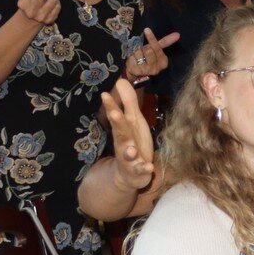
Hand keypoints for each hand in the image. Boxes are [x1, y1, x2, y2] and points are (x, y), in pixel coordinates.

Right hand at [99, 79, 154, 193]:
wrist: (128, 175)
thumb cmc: (132, 143)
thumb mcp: (133, 121)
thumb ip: (128, 102)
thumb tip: (120, 80)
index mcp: (124, 131)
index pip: (117, 117)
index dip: (111, 106)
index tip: (105, 94)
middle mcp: (124, 144)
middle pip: (120, 133)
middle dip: (117, 123)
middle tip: (114, 112)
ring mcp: (130, 159)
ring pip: (128, 155)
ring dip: (129, 152)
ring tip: (131, 149)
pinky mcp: (138, 172)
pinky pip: (140, 171)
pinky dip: (144, 169)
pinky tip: (148, 168)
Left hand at [124, 28, 178, 80]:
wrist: (137, 72)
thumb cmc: (148, 58)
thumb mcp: (157, 50)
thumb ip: (166, 42)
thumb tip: (178, 34)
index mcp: (163, 62)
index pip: (158, 48)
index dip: (152, 39)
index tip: (146, 29)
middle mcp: (156, 68)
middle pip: (148, 50)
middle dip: (144, 48)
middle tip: (143, 51)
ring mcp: (146, 71)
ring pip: (139, 53)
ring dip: (136, 53)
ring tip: (138, 57)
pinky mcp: (136, 71)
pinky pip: (132, 58)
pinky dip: (131, 57)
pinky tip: (134, 61)